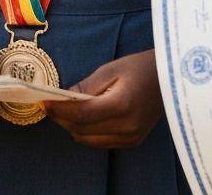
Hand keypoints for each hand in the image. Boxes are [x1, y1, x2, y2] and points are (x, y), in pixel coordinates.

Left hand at [43, 50, 162, 147]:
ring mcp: (131, 138)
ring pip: (88, 140)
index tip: (42, 101)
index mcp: (121, 106)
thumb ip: (85, 86)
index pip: (81, 115)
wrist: (169, 80)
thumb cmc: (137, 69)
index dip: (58, 109)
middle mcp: (126, 127)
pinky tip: (83, 116)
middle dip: (61, 118)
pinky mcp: (133, 141)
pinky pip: (100, 142)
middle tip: (48, 104)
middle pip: (81, 130)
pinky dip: (86, 131)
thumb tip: (62, 97)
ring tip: (63, 109)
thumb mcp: (108, 70)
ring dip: (72, 127)